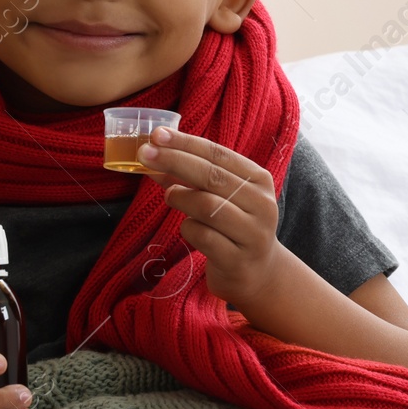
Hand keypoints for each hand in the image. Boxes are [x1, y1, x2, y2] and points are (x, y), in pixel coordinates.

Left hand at [138, 126, 285, 307]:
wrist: (259, 274)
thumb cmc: (235, 227)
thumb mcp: (223, 196)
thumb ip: (194, 176)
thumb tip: (155, 154)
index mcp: (259, 180)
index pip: (219, 154)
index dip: (186, 143)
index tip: (157, 134)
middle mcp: (261, 204)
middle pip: (213, 177)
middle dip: (175, 161)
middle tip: (145, 154)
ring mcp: (252, 234)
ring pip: (208, 206)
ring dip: (180, 196)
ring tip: (169, 195)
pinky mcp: (237, 260)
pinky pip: (203, 237)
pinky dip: (188, 228)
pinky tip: (188, 228)